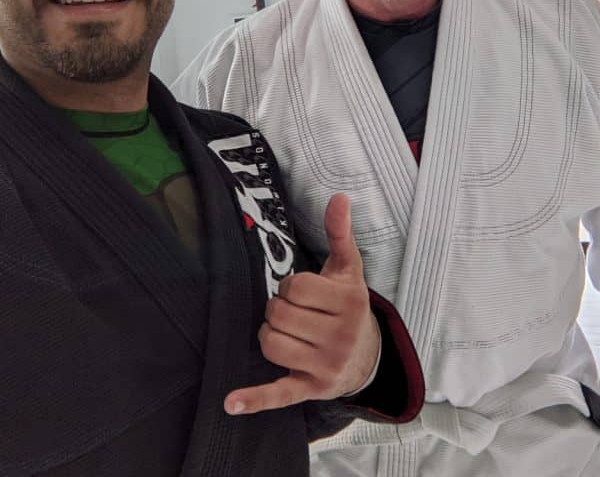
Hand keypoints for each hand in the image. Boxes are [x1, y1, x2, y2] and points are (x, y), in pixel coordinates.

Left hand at [225, 193, 379, 414]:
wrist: (368, 358)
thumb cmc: (349, 307)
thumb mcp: (349, 270)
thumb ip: (340, 234)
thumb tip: (339, 197)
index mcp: (348, 302)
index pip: (295, 287)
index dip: (291, 287)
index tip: (303, 293)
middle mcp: (340, 336)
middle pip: (280, 314)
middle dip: (280, 310)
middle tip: (296, 314)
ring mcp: (326, 365)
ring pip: (271, 343)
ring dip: (271, 335)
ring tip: (288, 333)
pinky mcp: (311, 389)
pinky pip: (278, 393)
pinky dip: (254, 399)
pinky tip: (231, 402)